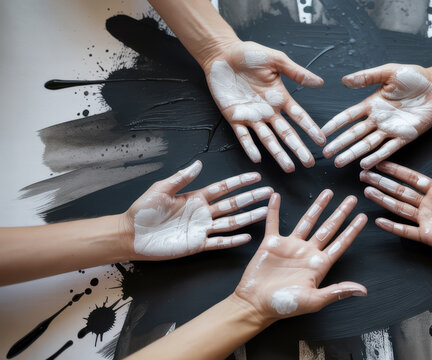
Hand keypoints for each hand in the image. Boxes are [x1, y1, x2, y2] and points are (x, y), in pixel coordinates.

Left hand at [123, 160, 272, 258]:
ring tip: (265, 211)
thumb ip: (181, 178)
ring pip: (231, 222)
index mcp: (195, 197)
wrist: (131, 234)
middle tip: (268, 192)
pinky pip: (219, 242)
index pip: (223, 188)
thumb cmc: (142, 211)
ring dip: (249, 217)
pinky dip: (233, 240)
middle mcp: (202, 213)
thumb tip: (198, 163)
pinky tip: (247, 237)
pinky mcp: (197, 245)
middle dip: (251, 197)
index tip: (255, 176)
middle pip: (233, 204)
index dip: (239, 182)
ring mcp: (202, 229)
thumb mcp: (161, 189)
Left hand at [204, 41, 325, 171]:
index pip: (299, 116)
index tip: (322, 141)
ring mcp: (252, 116)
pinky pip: (243, 136)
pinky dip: (249, 147)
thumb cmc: (249, 54)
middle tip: (309, 163)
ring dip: (278, 154)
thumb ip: (296, 72)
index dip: (310, 128)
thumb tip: (320, 82)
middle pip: (286, 133)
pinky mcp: (234, 118)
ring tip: (289, 168)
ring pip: (267, 139)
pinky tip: (257, 158)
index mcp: (280, 97)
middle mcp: (268, 111)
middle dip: (298, 148)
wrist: (222, 54)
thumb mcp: (276, 60)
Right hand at [234, 190, 367, 321]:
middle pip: (328, 228)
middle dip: (340, 213)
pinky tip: (276, 197)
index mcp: (319, 265)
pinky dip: (274, 210)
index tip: (362, 218)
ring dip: (317, 206)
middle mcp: (307, 252)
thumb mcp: (314, 300)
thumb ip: (337, 292)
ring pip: (307, 221)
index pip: (340, 243)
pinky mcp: (271, 244)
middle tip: (351, 199)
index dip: (352, 230)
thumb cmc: (284, 306)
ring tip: (327, 192)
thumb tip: (362, 291)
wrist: (255, 304)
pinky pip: (273, 223)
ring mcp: (290, 246)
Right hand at [322, 64, 431, 168]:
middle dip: (340, 144)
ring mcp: (390, 129)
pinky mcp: (404, 136)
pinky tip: (365, 164)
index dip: (335, 124)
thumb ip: (367, 77)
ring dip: (353, 153)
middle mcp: (378, 119)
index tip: (322, 132)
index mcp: (372, 104)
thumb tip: (344, 81)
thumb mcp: (388, 72)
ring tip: (339, 162)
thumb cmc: (415, 77)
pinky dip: (376, 157)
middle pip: (354, 134)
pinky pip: (388, 149)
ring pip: (367, 144)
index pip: (348, 116)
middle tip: (326, 154)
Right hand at [360, 146, 431, 262]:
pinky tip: (379, 220)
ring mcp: (426, 220)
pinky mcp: (427, 235)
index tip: (380, 163)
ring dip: (382, 199)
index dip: (395, 170)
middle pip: (399, 191)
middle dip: (381, 183)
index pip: (410, 178)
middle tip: (364, 175)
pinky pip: (405, 230)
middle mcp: (428, 204)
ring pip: (398, 207)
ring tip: (366, 192)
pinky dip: (392, 226)